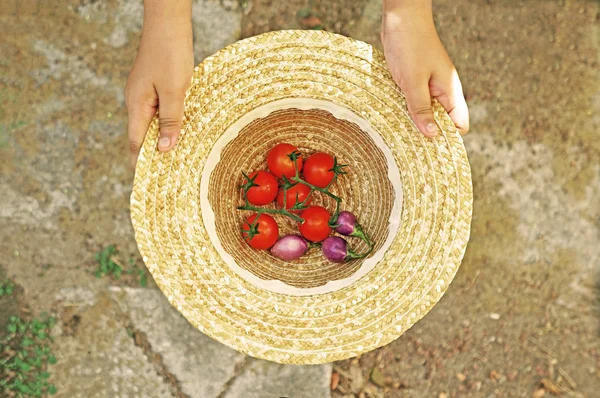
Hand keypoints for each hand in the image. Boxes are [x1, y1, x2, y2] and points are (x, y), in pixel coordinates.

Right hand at [125, 1, 192, 166]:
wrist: (169, 23)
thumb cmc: (170, 54)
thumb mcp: (175, 91)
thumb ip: (171, 120)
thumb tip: (165, 150)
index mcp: (137, 105)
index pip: (136, 143)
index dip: (142, 163)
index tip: (152, 182)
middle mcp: (136, 101)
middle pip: (144, 135)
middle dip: (156, 153)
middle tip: (173, 173)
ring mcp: (145, 93)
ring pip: (153, 122)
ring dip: (165, 137)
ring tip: (181, 155)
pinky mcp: (154, 86)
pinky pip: (160, 110)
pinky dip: (170, 121)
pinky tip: (183, 127)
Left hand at [381, 1, 468, 136]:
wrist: (401, 16)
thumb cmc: (410, 44)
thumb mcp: (413, 81)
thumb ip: (421, 109)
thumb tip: (432, 135)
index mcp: (450, 91)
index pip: (459, 125)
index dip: (447, 138)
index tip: (430, 148)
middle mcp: (442, 91)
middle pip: (441, 121)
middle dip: (428, 132)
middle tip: (409, 144)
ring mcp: (428, 85)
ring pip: (425, 112)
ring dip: (414, 120)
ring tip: (399, 130)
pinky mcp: (414, 81)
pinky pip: (413, 101)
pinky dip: (405, 108)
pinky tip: (393, 113)